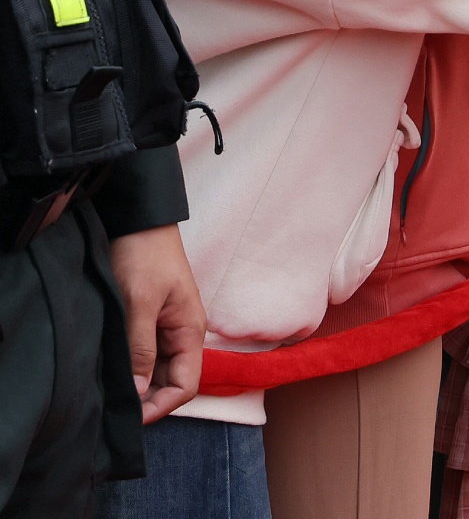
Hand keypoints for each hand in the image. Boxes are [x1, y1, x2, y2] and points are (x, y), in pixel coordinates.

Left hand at [109, 224, 205, 422]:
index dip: (161, 406)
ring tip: (109, 391)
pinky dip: (131, 367)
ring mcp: (167, 327)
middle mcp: (183, 333)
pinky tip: (111, 370)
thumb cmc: (144, 256)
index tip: (130, 416)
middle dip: (147, 399)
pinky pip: (146, 354)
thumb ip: (141, 349)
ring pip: (157, 370)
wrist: (140, 221)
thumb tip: (140, 392)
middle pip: (172, 381)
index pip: (186, 385)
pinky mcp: (151, 320)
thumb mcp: (140, 303)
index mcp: (190, 331)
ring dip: (138, 383)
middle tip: (113, 408)